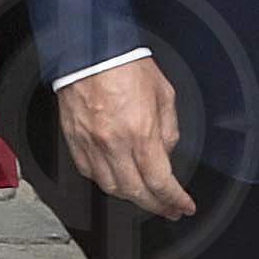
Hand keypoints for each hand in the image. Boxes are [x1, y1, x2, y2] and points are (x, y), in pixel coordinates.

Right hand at [57, 53, 194, 216]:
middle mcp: (114, 144)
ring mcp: (91, 146)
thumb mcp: (164, 94)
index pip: (160, 182)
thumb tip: (166, 153)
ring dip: (131, 196)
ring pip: (112, 189)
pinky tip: (117, 178)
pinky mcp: (74, 143)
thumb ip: (168, 129)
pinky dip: (107, 181)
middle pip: (136, 193)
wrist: (90, 51)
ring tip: (144, 195)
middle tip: (168, 208)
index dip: (175, 200)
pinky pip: (90, 174)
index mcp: (140, 132)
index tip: (183, 206)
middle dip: (156, 206)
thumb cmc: (125, 65)